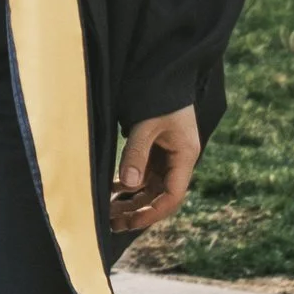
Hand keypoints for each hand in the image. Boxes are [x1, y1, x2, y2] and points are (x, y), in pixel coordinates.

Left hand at [111, 106, 200, 235]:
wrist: (165, 70)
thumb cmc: (159, 95)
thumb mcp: (147, 124)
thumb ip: (136, 153)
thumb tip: (126, 185)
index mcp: (185, 155)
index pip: (172, 195)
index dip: (152, 212)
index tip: (131, 223)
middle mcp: (179, 159)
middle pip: (160, 195)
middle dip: (137, 211)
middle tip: (112, 223)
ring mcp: (168, 155)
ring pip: (150, 187)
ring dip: (131, 199)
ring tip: (108, 211)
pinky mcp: (158, 149)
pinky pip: (144, 174)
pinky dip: (128, 183)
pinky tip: (111, 188)